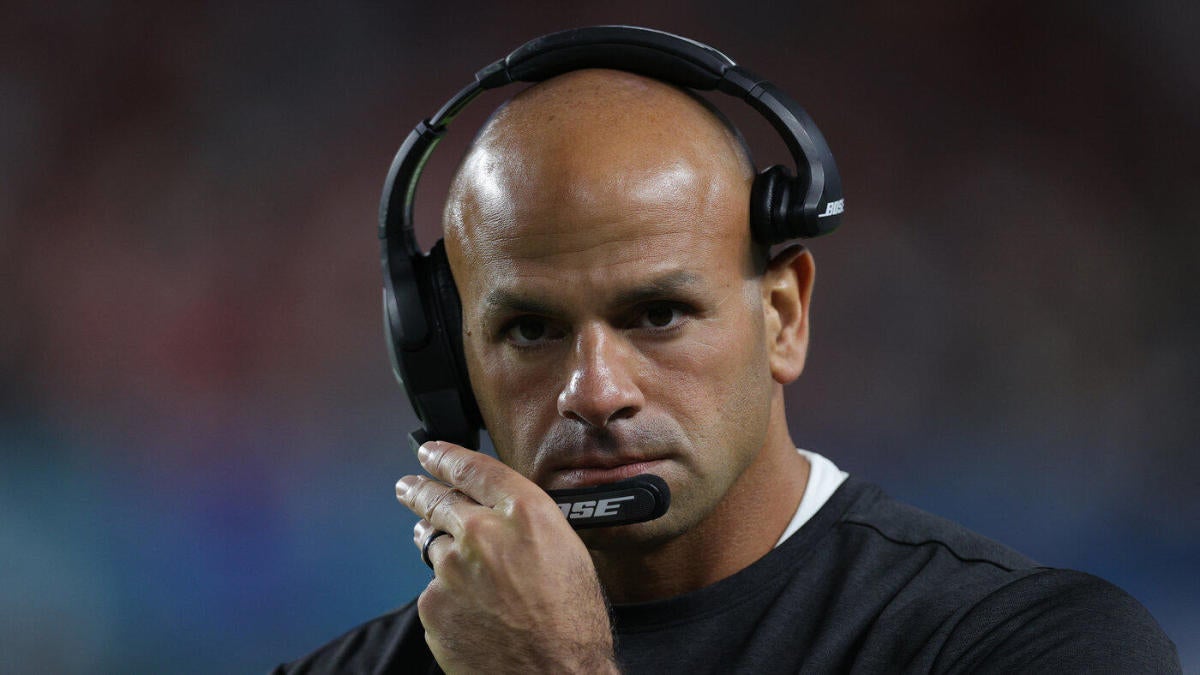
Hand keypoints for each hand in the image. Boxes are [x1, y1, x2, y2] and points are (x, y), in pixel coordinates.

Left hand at [396, 441, 618, 673]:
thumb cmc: (573, 624)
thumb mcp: (568, 553)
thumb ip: (528, 524)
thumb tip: (500, 514)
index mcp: (525, 514)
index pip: (473, 468)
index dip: (445, 456)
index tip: (430, 451)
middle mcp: (483, 534)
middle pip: (438, 500)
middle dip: (420, 490)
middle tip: (408, 487)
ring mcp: (452, 570)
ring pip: (434, 547)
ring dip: (438, 549)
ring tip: (454, 562)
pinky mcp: (433, 605)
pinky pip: (434, 591)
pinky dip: (447, 597)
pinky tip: (472, 612)